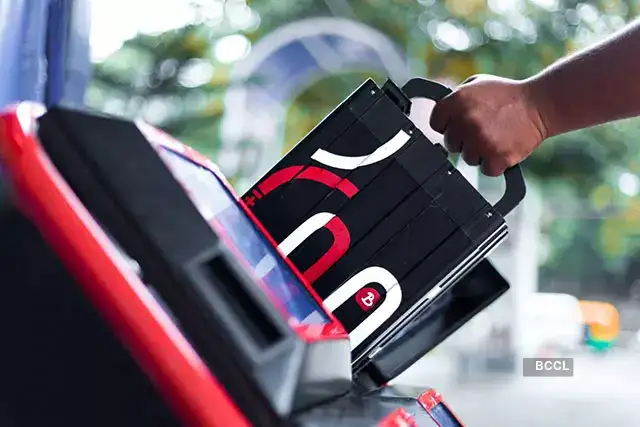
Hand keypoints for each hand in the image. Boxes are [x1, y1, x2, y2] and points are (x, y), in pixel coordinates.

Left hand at [430, 75, 546, 175]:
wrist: (539, 104)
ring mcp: (480, 141)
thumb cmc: (507, 95)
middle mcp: (465, 121)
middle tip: (482, 130)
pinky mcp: (496, 157)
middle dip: (464, 139)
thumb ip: (455, 98)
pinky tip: (503, 146)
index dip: (447, 125)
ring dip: (480, 152)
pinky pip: (486, 169)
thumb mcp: (476, 84)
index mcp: (457, 101)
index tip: (458, 124)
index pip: (436, 123)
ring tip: (495, 136)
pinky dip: (495, 163)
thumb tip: (441, 114)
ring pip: (468, 158)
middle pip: (450, 144)